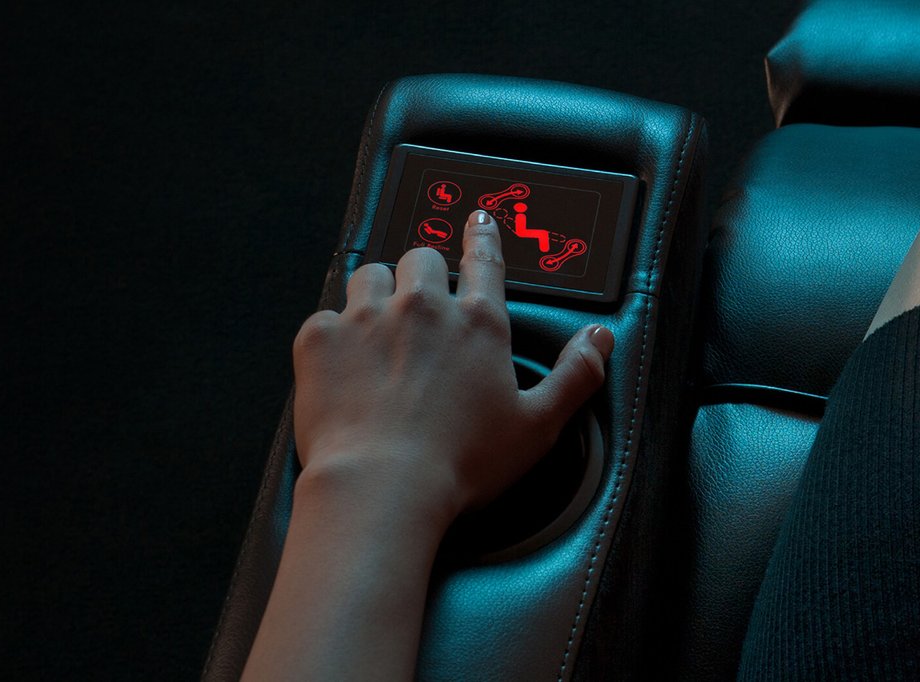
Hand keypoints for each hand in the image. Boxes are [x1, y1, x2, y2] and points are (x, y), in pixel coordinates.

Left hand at [291, 209, 614, 522]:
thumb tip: (600, 340)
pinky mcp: (319, 339)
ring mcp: (366, 317)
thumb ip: (575, 376)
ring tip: (377, 332)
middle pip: (420, 258)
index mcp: (478, 324)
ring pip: (368, 275)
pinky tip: (341, 369)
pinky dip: (332, 338)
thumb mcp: (538, 426)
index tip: (477, 221)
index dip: (482, 238)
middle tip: (419, 312)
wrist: (380, 488)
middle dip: (421, 276)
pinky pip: (324, 317)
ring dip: (375, 295)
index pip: (484, 260)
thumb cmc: (460, 465)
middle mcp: (422, 307)